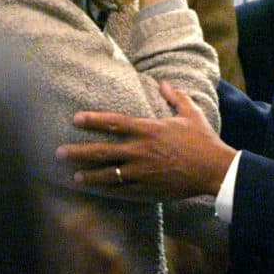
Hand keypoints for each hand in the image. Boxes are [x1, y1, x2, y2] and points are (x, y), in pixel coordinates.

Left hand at [57, 82, 237, 200]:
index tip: (75, 119)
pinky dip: (109, 189)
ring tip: (75, 176)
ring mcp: (142, 172)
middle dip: (79, 152)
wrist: (214, 170)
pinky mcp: (148, 189)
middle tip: (59, 153)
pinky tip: (98, 189)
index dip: (93, 120)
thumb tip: (164, 83)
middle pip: (102, 152)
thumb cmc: (203, 140)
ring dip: (89, 175)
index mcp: (148, 130)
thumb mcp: (190, 114)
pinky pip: (122, 190)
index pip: (114, 123)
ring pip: (108, 175)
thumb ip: (175, 97)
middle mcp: (140, 151)